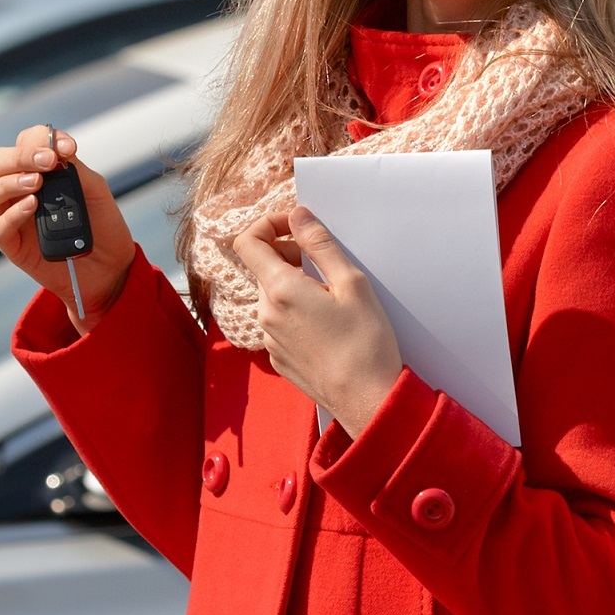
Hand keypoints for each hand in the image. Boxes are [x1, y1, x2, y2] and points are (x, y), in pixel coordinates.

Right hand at [0, 125, 135, 332]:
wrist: (110, 266)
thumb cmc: (101, 223)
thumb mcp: (95, 190)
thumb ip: (74, 168)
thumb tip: (56, 149)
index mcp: (37, 170)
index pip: (24, 142)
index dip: (40, 138)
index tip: (67, 148)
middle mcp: (18, 189)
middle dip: (18, 156)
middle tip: (47, 162)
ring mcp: (12, 217)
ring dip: (8, 182)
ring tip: (36, 183)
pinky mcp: (13, 245)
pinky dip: (13, 214)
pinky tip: (33, 206)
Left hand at [230, 207, 402, 435]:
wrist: (367, 400)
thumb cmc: (365, 342)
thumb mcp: (351, 283)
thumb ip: (319, 244)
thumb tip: (297, 215)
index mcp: (280, 290)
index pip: (248, 242)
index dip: (268, 224)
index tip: (296, 227)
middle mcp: (265, 315)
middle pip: (262, 268)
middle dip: (287, 255)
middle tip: (324, 263)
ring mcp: (269, 340)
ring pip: (272, 296)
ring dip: (293, 285)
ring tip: (330, 297)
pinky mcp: (278, 359)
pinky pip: (278, 323)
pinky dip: (295, 312)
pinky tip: (326, 324)